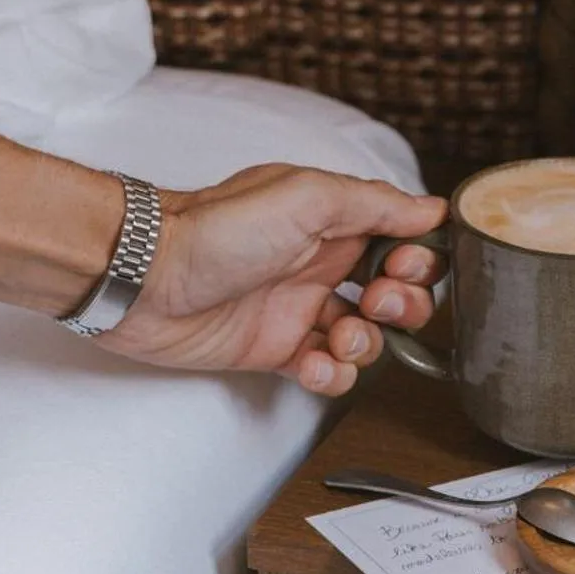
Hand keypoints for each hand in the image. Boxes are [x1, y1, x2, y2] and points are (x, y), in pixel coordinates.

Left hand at [103, 163, 447, 395]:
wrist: (143, 276)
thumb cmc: (216, 227)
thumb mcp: (306, 197)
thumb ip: (373, 204)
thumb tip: (431, 209)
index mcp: (331, 219)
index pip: (401, 240)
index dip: (416, 260)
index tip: (404, 268)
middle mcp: (320, 261)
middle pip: (393, 292)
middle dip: (402, 306)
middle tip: (377, 305)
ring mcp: (298, 307)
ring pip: (364, 336)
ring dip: (365, 345)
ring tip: (338, 339)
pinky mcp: (274, 349)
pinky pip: (325, 370)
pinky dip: (332, 376)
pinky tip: (316, 366)